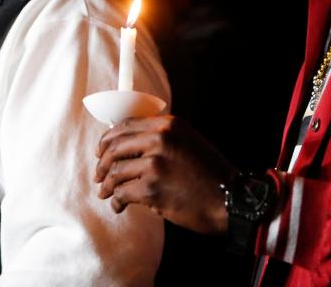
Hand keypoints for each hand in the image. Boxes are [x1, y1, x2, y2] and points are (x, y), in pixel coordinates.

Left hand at [95, 115, 236, 234]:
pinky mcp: (151, 188)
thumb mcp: (189, 142)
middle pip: (115, 147)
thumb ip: (163, 138)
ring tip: (106, 194)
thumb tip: (130, 146)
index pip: (125, 126)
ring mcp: (155, 164)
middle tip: (99, 176)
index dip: (107, 139)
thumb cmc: (211, 174)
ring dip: (107, 185)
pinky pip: (122, 193)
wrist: (230, 199)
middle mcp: (160, 139)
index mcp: (168, 125)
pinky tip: (119, 206)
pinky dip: (117, 201)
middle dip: (103, 164)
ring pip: (115, 171)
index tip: (101, 151)